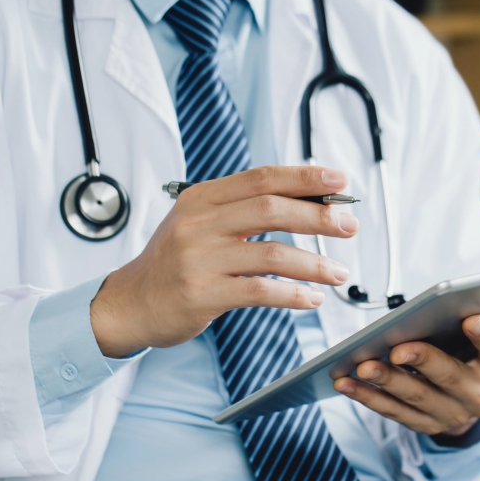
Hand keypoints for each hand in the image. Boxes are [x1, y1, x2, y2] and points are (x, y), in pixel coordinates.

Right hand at [91, 166, 357, 357]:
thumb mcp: (199, 224)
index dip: (304, 177)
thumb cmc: (174, 264)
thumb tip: (306, 202)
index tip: (339, 180)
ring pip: (272, 253)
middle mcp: (199, 224)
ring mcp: (200, 259)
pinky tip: (312, 299)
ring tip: (339, 273)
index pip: (261, 178)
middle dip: (319, 215)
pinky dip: (293, 295)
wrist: (131, 303)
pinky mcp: (202, 294)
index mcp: (201, 198)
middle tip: (349, 225)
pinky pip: (260, 291)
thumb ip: (241, 212)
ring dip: (314, 264)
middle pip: (272, 209)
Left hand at [332, 295, 479, 435]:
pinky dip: (367, 397)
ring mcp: (449, 415)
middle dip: (423, 361)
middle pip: (450, 377)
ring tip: (362, 363)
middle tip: (398, 346)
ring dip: (386, 381)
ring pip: (415, 398)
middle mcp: (479, 397)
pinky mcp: (423, 425)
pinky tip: (346, 381)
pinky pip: (392, 412)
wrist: (472, 402)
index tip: (471, 317)